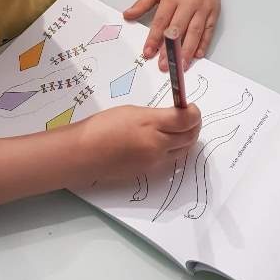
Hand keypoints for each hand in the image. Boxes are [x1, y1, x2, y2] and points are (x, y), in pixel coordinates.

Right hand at [78, 104, 200, 184]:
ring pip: (183, 150)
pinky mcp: (149, 171)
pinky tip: (166, 142)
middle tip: (190, 118)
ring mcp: (154, 160)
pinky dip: (174, 150)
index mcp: (151, 124)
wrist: (84, 153)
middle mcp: (157, 144)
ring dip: (187, 139)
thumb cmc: (102, 127)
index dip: (194, 113)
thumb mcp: (132, 112)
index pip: (186, 119)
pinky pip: (169, 160)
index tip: (191, 107)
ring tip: (181, 130)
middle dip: (194, 126)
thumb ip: (156, 115)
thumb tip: (173, 117)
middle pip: (190, 136)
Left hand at [123, 0, 219, 70]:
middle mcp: (189, 3)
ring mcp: (203, 7)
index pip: (161, 22)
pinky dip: (203, 43)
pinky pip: (209, 30)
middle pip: (178, 30)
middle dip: (170, 50)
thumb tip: (128, 15)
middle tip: (164, 65)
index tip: (148, 52)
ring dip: (187, 51)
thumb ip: (142, 4)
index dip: (154, 39)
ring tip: (181, 66)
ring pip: (195, 33)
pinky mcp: (214, 10)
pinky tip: (197, 55)